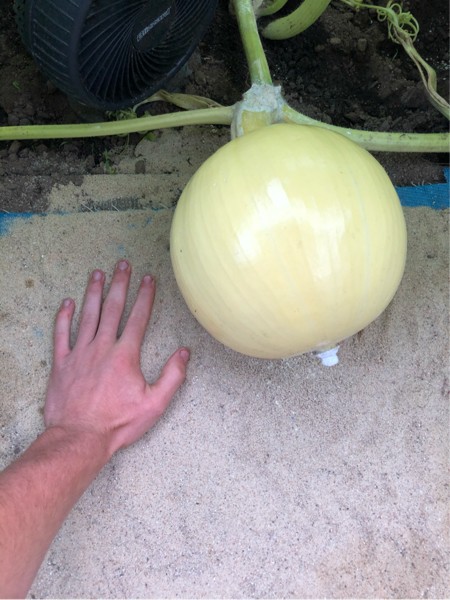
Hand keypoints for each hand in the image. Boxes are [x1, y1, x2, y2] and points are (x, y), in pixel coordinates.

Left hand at [44, 260, 188, 456]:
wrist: (79, 438)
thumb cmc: (117, 424)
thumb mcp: (154, 405)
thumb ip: (172, 377)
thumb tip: (184, 353)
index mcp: (125, 355)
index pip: (138, 318)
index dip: (145, 296)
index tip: (148, 278)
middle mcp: (102, 348)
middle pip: (113, 309)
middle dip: (120, 284)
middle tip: (122, 264)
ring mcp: (80, 354)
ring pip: (88, 316)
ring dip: (94, 293)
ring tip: (98, 273)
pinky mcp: (62, 364)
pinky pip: (61, 334)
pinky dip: (64, 317)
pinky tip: (67, 303)